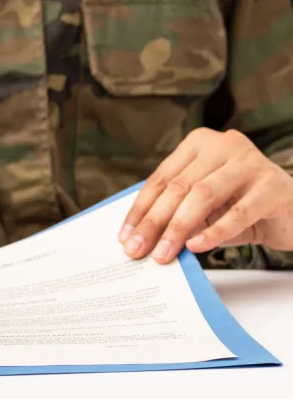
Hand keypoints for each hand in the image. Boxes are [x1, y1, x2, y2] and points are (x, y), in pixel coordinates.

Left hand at [119, 128, 292, 262]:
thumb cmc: (242, 206)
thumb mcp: (203, 207)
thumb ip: (176, 212)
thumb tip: (140, 237)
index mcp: (200, 144)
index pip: (161, 178)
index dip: (140, 209)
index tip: (124, 237)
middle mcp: (225, 145)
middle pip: (178, 187)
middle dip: (154, 222)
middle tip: (137, 250)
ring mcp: (251, 162)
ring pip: (203, 195)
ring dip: (178, 228)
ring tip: (163, 254)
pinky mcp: (274, 186)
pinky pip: (238, 212)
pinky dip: (214, 231)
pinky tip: (196, 247)